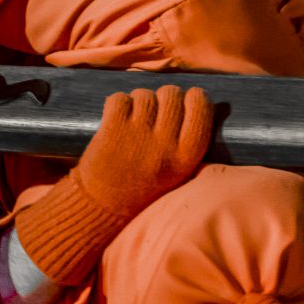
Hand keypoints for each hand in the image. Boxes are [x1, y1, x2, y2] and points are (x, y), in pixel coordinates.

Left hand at [76, 85, 213, 216]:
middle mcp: (164, 144)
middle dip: (164, 96)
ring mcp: (137, 135)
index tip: (187, 99)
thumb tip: (199, 102)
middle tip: (156, 109)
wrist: (102, 208)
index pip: (201, 108)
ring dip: (139, 100)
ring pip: (144, 95)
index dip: (194, 97)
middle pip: (172, 95)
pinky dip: (118, 103)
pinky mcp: (112, 129)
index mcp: (186, 157)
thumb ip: (187, 144)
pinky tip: (117, 116)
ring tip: (135, 116)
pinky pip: (119, 99)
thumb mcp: (177, 174)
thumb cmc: (141, 191)